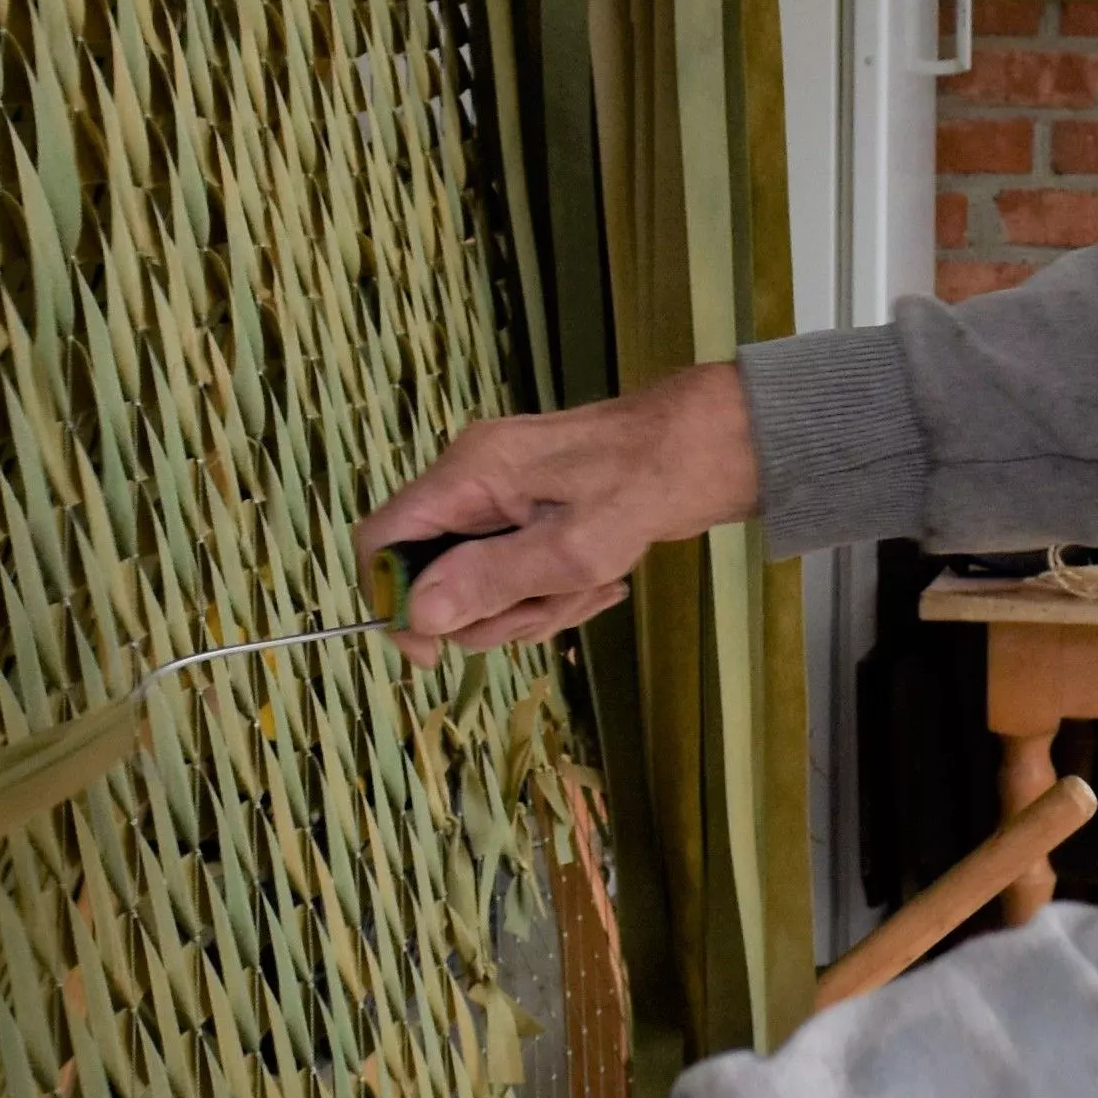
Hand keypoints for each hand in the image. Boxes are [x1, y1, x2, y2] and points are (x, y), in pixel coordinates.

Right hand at [359, 362, 759, 650]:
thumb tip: (417, 616)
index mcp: (468, 475)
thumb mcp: (571, 549)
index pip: (381, 538)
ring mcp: (504, 499)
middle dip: (494, 610)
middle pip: (435, 575)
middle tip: (551, 603)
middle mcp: (474, 482)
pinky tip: (604, 580)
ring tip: (592, 583)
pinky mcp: (534, 516)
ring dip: (537, 605)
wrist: (715, 446)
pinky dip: (557, 592)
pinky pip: (520, 576)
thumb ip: (490, 580)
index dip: (394, 601)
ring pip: (483, 585)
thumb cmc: (650, 483)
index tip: (434, 651)